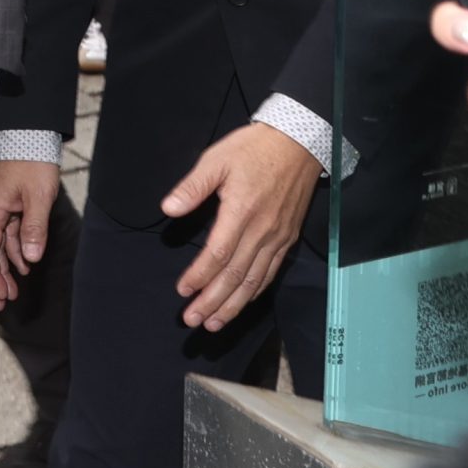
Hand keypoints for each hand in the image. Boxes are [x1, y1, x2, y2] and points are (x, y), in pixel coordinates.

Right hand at [0, 159, 59, 310]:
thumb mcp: (38, 195)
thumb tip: (30, 259)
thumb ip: (33, 227)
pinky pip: (4, 233)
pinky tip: (21, 262)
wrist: (27, 134)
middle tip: (2, 302)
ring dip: (4, 267)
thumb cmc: (32, 161)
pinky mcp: (2, 203)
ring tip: (12, 289)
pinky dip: (11, 250)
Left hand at [161, 124, 319, 332]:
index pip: (218, 254)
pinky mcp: (287, 238)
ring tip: (214, 323)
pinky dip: (255, 291)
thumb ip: (193, 187)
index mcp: (241, 212)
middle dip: (213, 302)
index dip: (199, 276)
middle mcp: (262, 231)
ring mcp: (277, 237)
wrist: (298, 143)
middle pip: (235, 276)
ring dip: (233, 305)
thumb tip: (168, 208)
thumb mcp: (216, 159)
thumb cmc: (253, 149)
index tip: (182, 291)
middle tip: (192, 320)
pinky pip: (271, 272)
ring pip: (254, 280)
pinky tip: (242, 303)